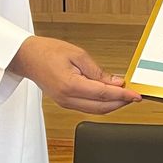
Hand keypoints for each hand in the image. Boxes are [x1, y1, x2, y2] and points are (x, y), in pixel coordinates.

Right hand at [8, 35, 139, 113]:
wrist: (27, 57)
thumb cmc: (47, 52)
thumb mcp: (78, 55)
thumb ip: (98, 71)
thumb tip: (115, 82)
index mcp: (70, 85)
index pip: (103, 94)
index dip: (123, 95)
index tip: (136, 95)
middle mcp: (67, 98)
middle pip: (101, 107)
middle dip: (121, 103)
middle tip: (134, 96)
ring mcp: (65, 103)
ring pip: (95, 110)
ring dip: (112, 105)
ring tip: (125, 95)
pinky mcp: (65, 102)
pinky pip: (88, 107)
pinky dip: (102, 104)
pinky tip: (110, 96)